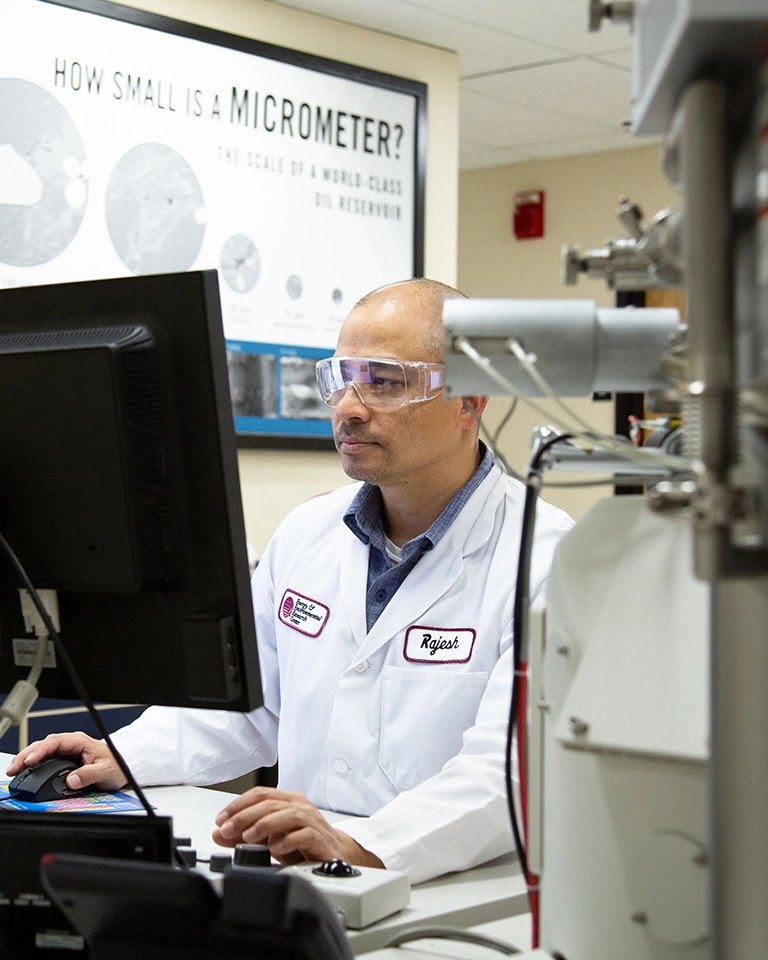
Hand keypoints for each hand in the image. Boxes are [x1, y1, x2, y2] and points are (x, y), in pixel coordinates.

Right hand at [5, 732, 127, 791]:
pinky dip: (33, 766)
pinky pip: (45, 761)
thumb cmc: (116, 765)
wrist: (123, 767)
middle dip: (26, 755)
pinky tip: (24, 772)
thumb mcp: (105, 771)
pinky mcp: (63, 762)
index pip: (55, 742)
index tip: (29, 761)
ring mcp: (66, 753)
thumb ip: (89, 775)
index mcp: (79, 741)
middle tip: (14, 768)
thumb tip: (71, 780)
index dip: (40, 750)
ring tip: (14, 770)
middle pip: (43, 746)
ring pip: (41, 752)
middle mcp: (70, 745)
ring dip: (27, 760)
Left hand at [213, 786, 383, 867]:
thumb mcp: (268, 838)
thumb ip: (243, 836)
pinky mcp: (321, 839)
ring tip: (248, 838)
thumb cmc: (301, 842)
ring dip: (265, 825)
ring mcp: (312, 821)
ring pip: (288, 815)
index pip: (260, 794)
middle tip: (228, 830)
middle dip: (245, 816)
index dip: (238, 805)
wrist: (333, 853)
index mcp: (287, 800)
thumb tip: (219, 833)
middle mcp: (299, 806)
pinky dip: (288, 840)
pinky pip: (305, 835)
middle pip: (270, 803)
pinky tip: (275, 848)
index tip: (221, 820)